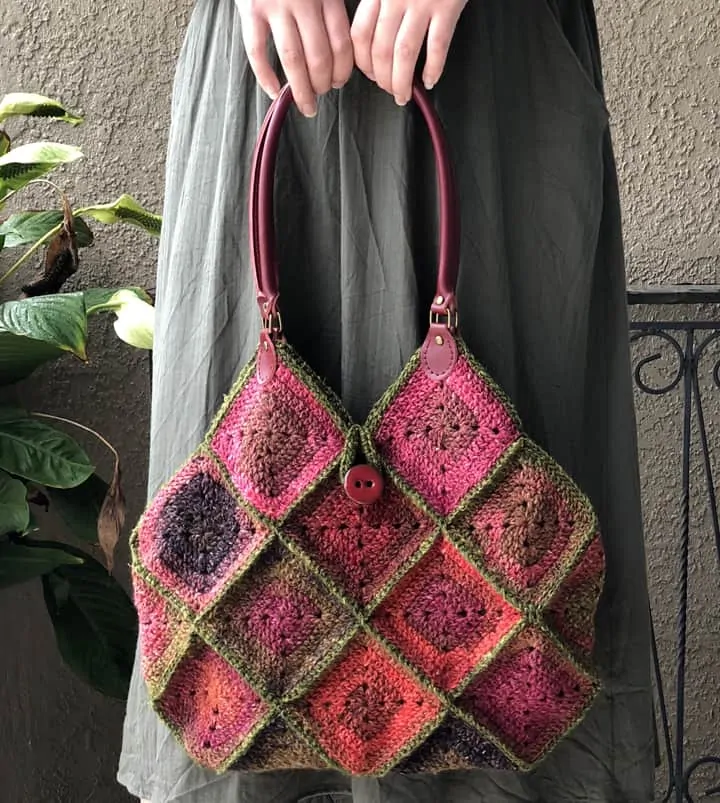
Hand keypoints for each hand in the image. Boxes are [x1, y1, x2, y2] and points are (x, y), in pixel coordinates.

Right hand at [238, 0, 353, 116]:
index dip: (343, 71)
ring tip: (306, 105)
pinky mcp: (250, 10)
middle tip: (321, 95)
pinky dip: (266, 77)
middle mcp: (303, 1)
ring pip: (293, 60)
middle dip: (323, 85)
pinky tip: (274, 92)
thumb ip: (332, 6)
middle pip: (319, 57)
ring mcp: (275, 6)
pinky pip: (257, 52)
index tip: (339, 83)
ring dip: (301, 89)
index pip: (342, 44)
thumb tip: (345, 51)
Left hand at [351, 0, 466, 103]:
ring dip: (401, 81)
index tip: (370, 75)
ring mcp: (423, 3)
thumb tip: (371, 35)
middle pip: (380, 51)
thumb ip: (377, 1)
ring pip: (404, 54)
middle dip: (382, 79)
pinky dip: (433, 68)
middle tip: (388, 90)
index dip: (363, 63)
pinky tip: (430, 81)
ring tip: (403, 95)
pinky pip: (438, 46)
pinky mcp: (448, 7)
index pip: (360, 35)